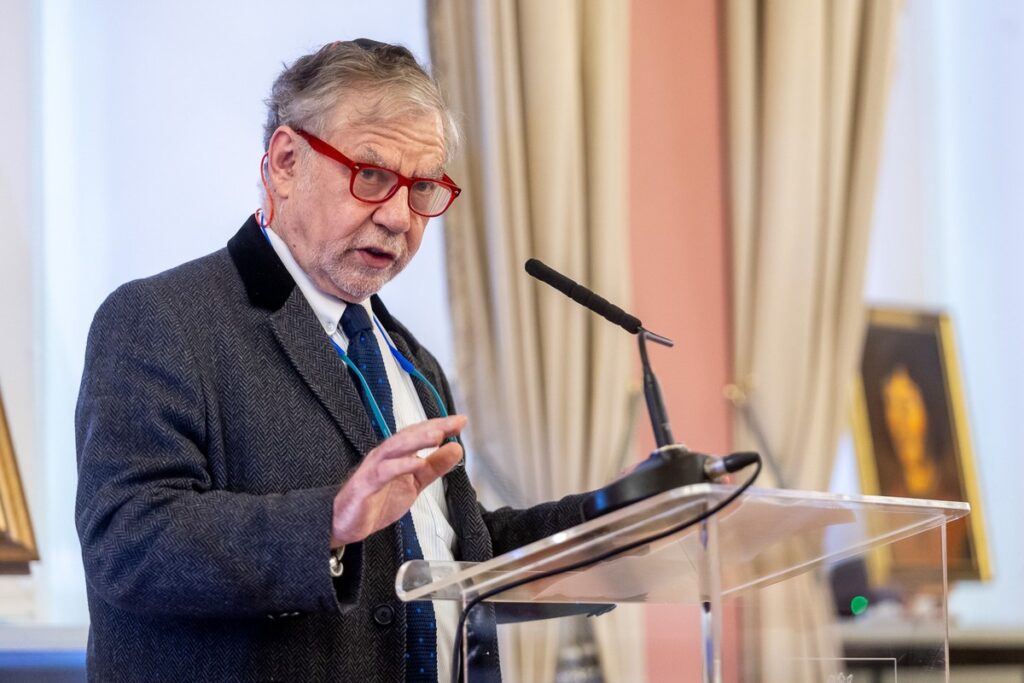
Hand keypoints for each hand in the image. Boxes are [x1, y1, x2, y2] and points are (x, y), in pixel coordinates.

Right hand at [330, 415, 466, 546]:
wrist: (345, 523)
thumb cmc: (377, 501)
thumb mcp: (414, 484)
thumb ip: (434, 467)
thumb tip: (455, 449)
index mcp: (397, 454)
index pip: (419, 434)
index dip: (439, 426)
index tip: (460, 421)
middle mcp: (384, 456)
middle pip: (408, 436)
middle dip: (431, 428)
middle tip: (452, 423)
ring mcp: (373, 468)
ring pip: (395, 449)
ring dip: (416, 441)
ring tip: (436, 436)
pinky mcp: (365, 485)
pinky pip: (383, 472)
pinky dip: (400, 466)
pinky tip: (416, 463)